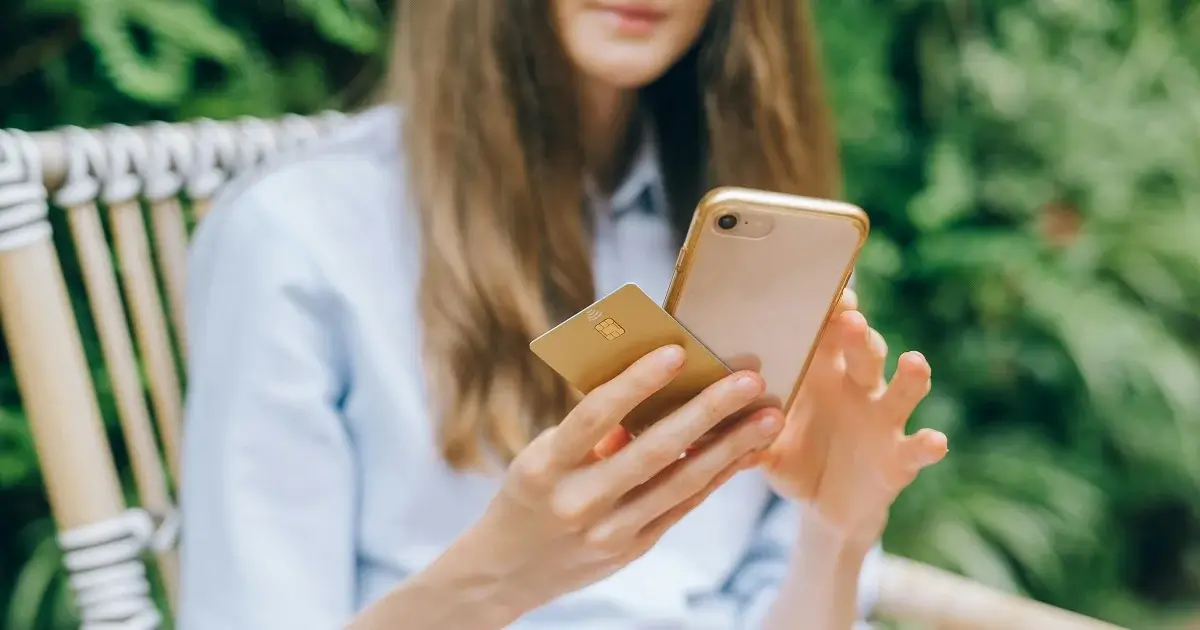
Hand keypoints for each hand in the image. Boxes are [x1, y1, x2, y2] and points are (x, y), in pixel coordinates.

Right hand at [442, 345, 784, 619]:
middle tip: (749, 378)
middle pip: (652, 450)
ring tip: (769, 416)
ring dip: (730, 447)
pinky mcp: (633, 547)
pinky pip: (684, 505)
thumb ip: (592, 430)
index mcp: (544, 467)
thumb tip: (656, 385)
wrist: (509, 569)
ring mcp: (608, 531)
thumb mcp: (542, 457)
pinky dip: (718, 475)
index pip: (594, 416)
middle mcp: (577, 502)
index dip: (636, 383)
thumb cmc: (532, 491)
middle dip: (707, 411)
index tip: (677, 351)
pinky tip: (747, 451)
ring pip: (680, 482)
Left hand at [760, 291, 947, 544]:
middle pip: (864, 351)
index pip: (827, 333)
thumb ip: (739, 426)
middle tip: (850, 319)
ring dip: (910, 377)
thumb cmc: (791, 457)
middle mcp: (856, 388)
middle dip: (859, 334)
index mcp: (821, 374)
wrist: (821, 508)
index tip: (825, 291)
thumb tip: (700, 417)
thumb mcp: (763, 442)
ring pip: (901, 391)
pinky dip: (928, 444)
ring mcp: (882, 420)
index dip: (829, 310)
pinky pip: (916, 447)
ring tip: (913, 362)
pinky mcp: (898, 457)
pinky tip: (934, 440)